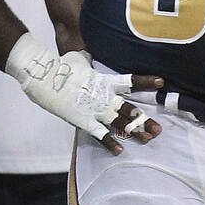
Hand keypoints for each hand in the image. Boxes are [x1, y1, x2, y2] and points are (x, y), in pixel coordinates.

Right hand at [4, 32, 162, 155]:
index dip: (146, 81)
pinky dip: (109, 142)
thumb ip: (89, 60)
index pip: (130, 81)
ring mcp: (94, 109)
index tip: (162, 82)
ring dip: (134, 131)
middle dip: (145, 120)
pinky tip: (119, 150)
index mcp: (105, 81)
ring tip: (148, 139)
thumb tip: (88, 54)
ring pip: (119, 122)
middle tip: (159, 129)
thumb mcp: (79, 58)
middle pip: (129, 109)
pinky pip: (98, 133)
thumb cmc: (60, 65)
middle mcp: (104, 96)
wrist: (42, 76)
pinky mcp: (82, 120)